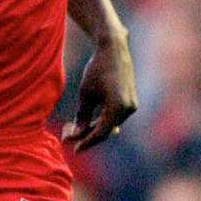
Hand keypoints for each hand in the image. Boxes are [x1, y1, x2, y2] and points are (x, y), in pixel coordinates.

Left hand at [63, 35, 137, 150]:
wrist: (113, 49)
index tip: (74, 150)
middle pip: (106, 130)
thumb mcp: (85, 94)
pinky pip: (115, 117)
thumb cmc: (97, 69)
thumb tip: (74, 137)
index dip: (86, 142)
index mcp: (118, 106)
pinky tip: (89, 121)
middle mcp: (129, 108)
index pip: (101, 132)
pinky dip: (103, 120)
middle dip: (87, 135)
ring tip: (75, 126)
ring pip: (111, 125)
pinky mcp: (131, 102)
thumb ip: (81, 117)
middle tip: (68, 135)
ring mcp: (132, 106)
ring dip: (94, 128)